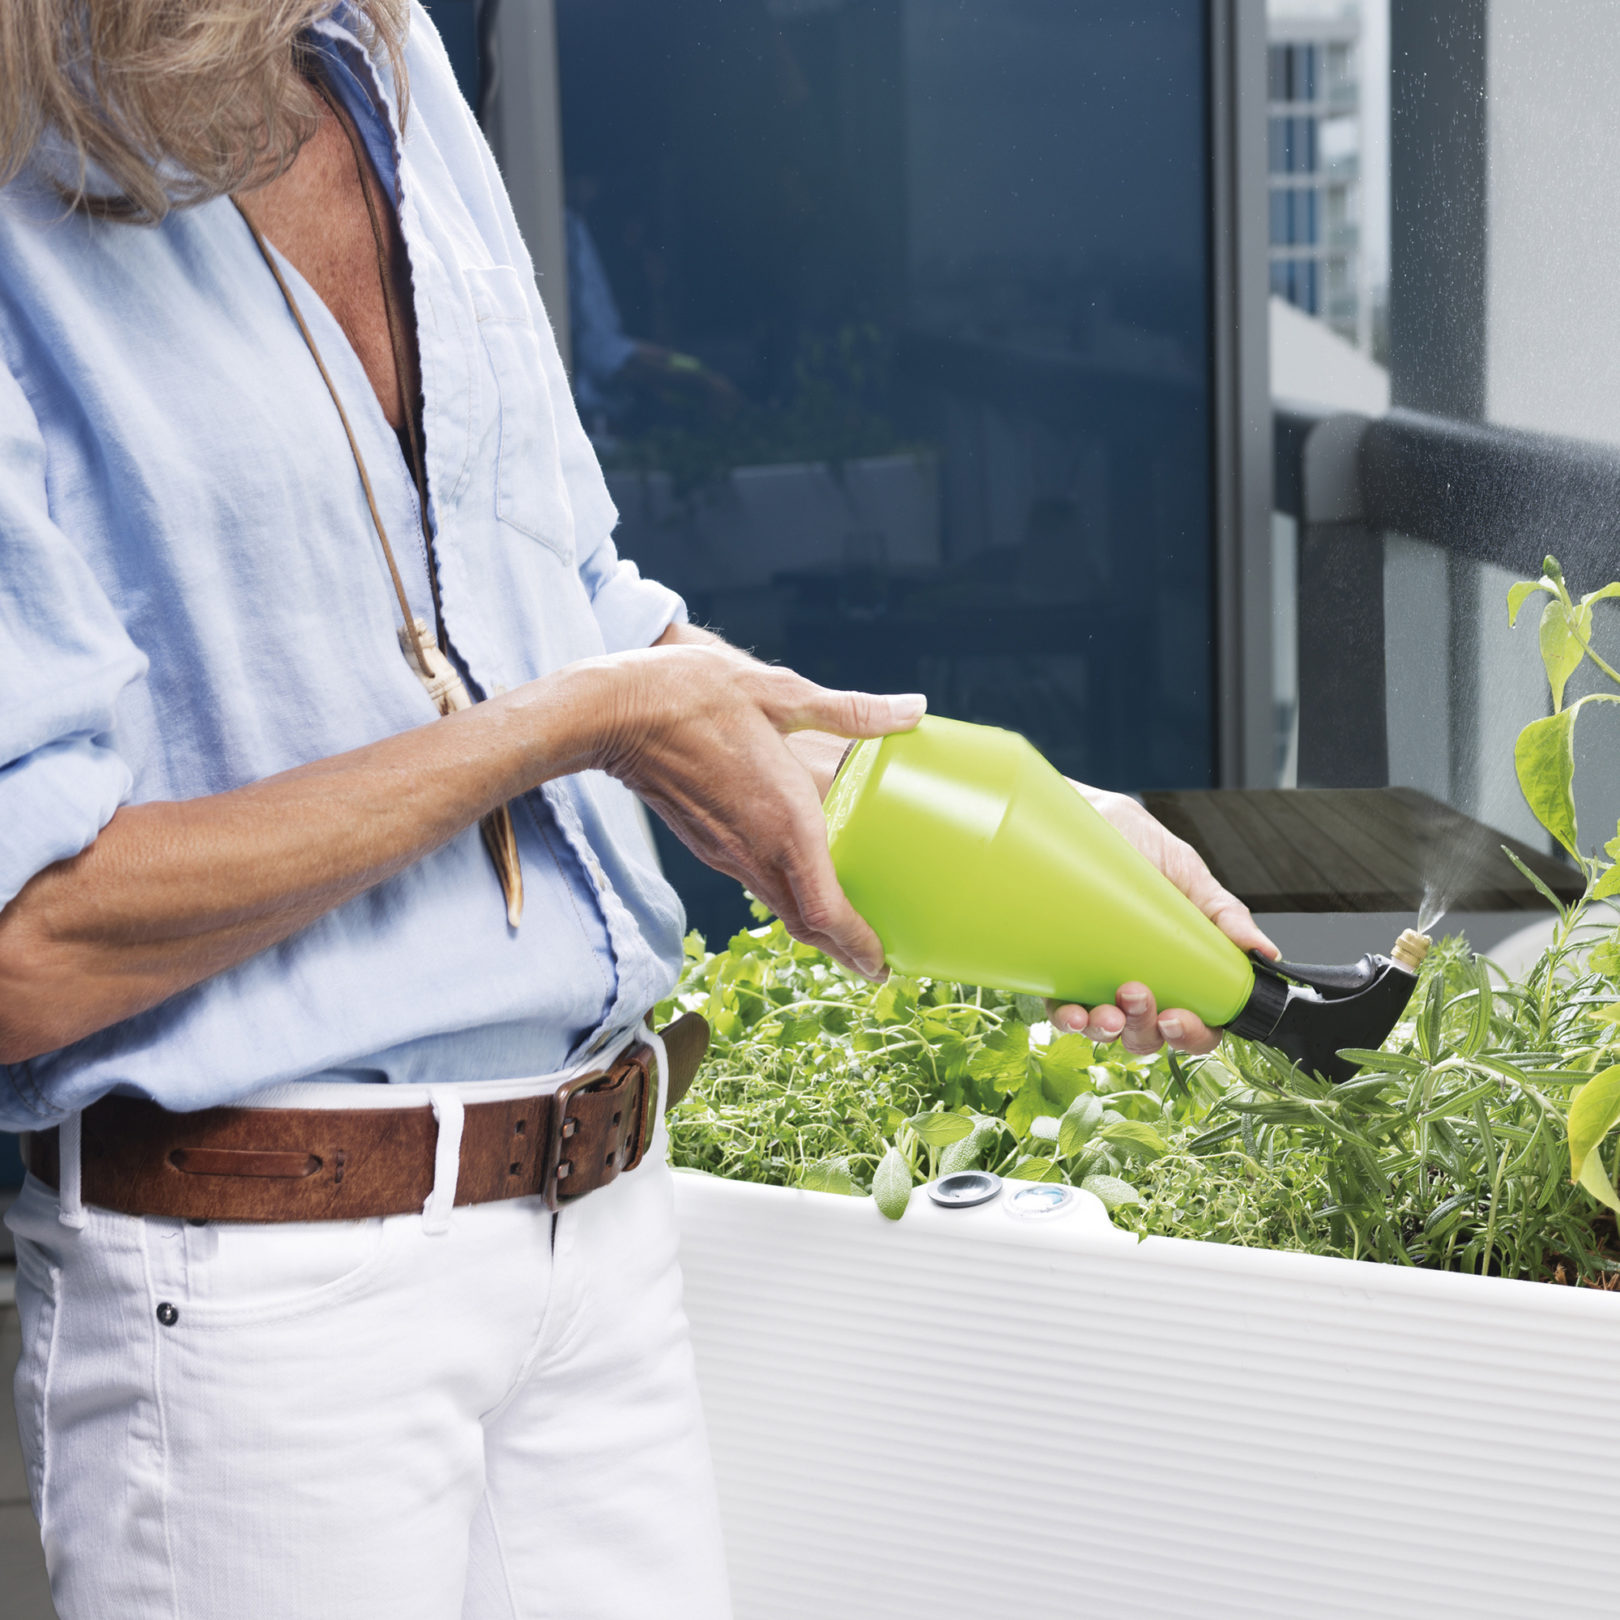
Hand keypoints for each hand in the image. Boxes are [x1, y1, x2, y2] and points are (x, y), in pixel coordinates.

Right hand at [584, 637, 922, 977]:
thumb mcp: (780, 692)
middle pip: (805, 925)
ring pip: (779, 908)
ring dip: (816, 929)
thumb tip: (916, 708)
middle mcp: (755, 850)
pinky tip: (801, 882)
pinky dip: (788, 901)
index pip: (825, 911)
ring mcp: (726, 852)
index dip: (858, 945)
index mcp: (784, 821)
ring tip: (848, 932)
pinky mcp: (707, 843)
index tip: (883, 964)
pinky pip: (756, 885)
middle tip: (877, 965)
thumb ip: (852, 709)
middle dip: (844, 952)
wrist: (615, 712)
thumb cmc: (694, 695)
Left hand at [1047, 784, 1277, 1055]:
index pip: (1193, 1021)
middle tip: (1138, 994)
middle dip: (1145, 1031)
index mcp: (1175, 966)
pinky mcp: (1056, 968)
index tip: (1180, 1019)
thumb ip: (1222, 911)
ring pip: (1106, 1032)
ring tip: (1108, 1007)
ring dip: (1109, 1032)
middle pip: (1148, 1035)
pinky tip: (1072, 1012)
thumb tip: (1265, 951)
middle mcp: (1136, 978)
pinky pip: (1062, 1012)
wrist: (1081, 810)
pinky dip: (1068, 1021)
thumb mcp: (1186, 872)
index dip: (1192, 1034)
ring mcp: (1095, 977)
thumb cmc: (1132, 840)